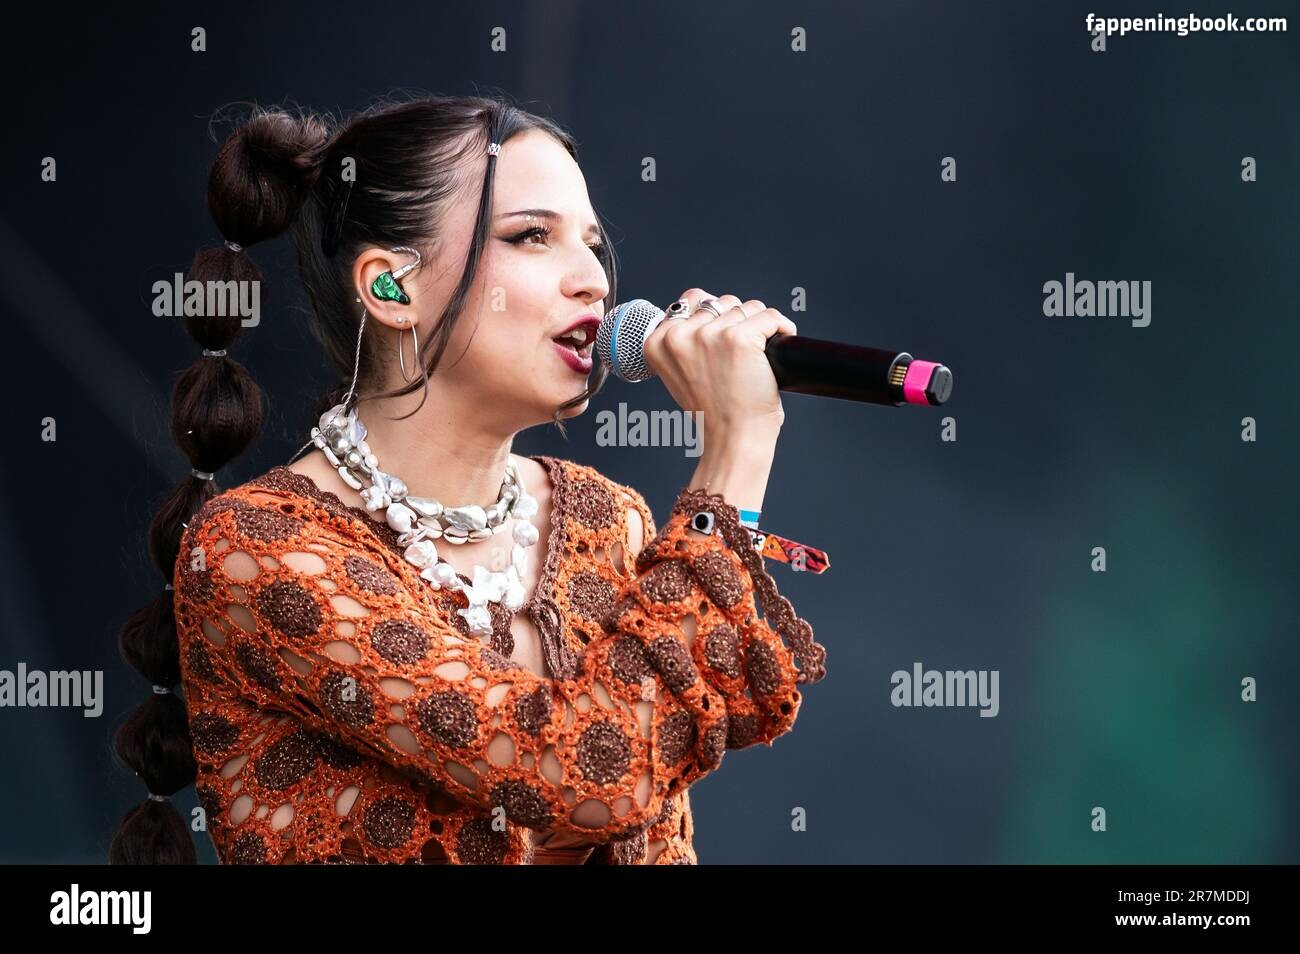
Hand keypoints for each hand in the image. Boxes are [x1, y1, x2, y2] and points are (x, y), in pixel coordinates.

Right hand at [643, 289, 797, 439]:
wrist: (732, 441)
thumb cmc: (714, 413)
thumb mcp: (681, 374)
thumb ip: (684, 341)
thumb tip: (704, 306)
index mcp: (658, 342)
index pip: (690, 299)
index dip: (713, 315)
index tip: (723, 340)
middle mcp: (679, 335)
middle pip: (721, 302)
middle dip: (736, 321)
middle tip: (740, 356)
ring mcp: (710, 335)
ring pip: (747, 307)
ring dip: (758, 326)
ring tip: (757, 356)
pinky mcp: (739, 339)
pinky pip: (770, 316)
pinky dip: (782, 327)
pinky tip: (779, 344)